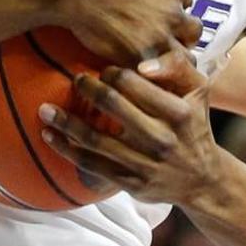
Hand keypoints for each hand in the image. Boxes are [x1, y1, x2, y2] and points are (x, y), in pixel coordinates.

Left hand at [39, 49, 226, 205]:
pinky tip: (49, 136)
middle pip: (113, 106)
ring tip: (44, 109)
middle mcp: (163, 139)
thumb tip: (142, 63)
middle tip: (76, 79)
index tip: (104, 70)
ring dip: (65, 122)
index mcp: (179, 112)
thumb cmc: (194, 124)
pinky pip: (91, 164)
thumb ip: (176, 66)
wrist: (202, 179)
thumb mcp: (198, 92)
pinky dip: (66, 149)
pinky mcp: (130, 183)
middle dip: (88, 88)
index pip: (135, 83)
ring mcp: (145, 164)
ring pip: (96, 139)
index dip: (113, 72)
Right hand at [54, 0, 202, 65]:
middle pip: (192, 31)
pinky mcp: (142, 55)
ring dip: (169, 59)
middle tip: (157, 39)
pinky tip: (136, 69)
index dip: (173, 9)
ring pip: (183, 57)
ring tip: (151, 61)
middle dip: (179, 36)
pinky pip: (159, 74)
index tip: (156, 14)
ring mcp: (160, 36)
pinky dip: (151, 74)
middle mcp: (175, 11)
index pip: (188, 3)